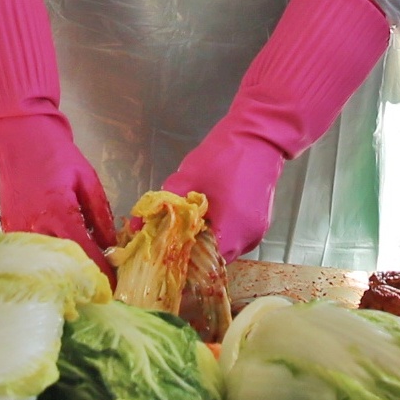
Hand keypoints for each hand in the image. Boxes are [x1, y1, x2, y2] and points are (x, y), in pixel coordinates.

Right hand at [0, 112, 115, 274]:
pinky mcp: (8, 228)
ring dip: (62, 273)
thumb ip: (101, 214)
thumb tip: (112, 246)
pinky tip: (56, 262)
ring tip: (78, 279)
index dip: (102, 275)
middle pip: (63, 267)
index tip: (113, 289)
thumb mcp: (88, 179)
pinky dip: (44, 260)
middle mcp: (36, 226)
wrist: (20, 137)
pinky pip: (29, 253)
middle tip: (97, 289)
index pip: (85, 255)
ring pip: (44, 264)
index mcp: (60, 212)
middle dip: (82, 280)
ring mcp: (18, 230)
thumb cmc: (56, 154)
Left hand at [163, 123, 285, 262]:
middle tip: (176, 231)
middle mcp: (248, 239)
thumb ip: (164, 204)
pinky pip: (238, 236)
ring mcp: (258, 232)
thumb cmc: (222, 157)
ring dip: (209, 239)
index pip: (203, 263)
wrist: (258, 136)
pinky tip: (213, 212)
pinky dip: (223, 230)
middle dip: (194, 248)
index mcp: (232, 232)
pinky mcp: (262, 222)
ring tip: (194, 219)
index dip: (183, 258)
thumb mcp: (186, 178)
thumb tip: (137, 225)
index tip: (167, 247)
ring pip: (227, 248)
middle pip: (215, 258)